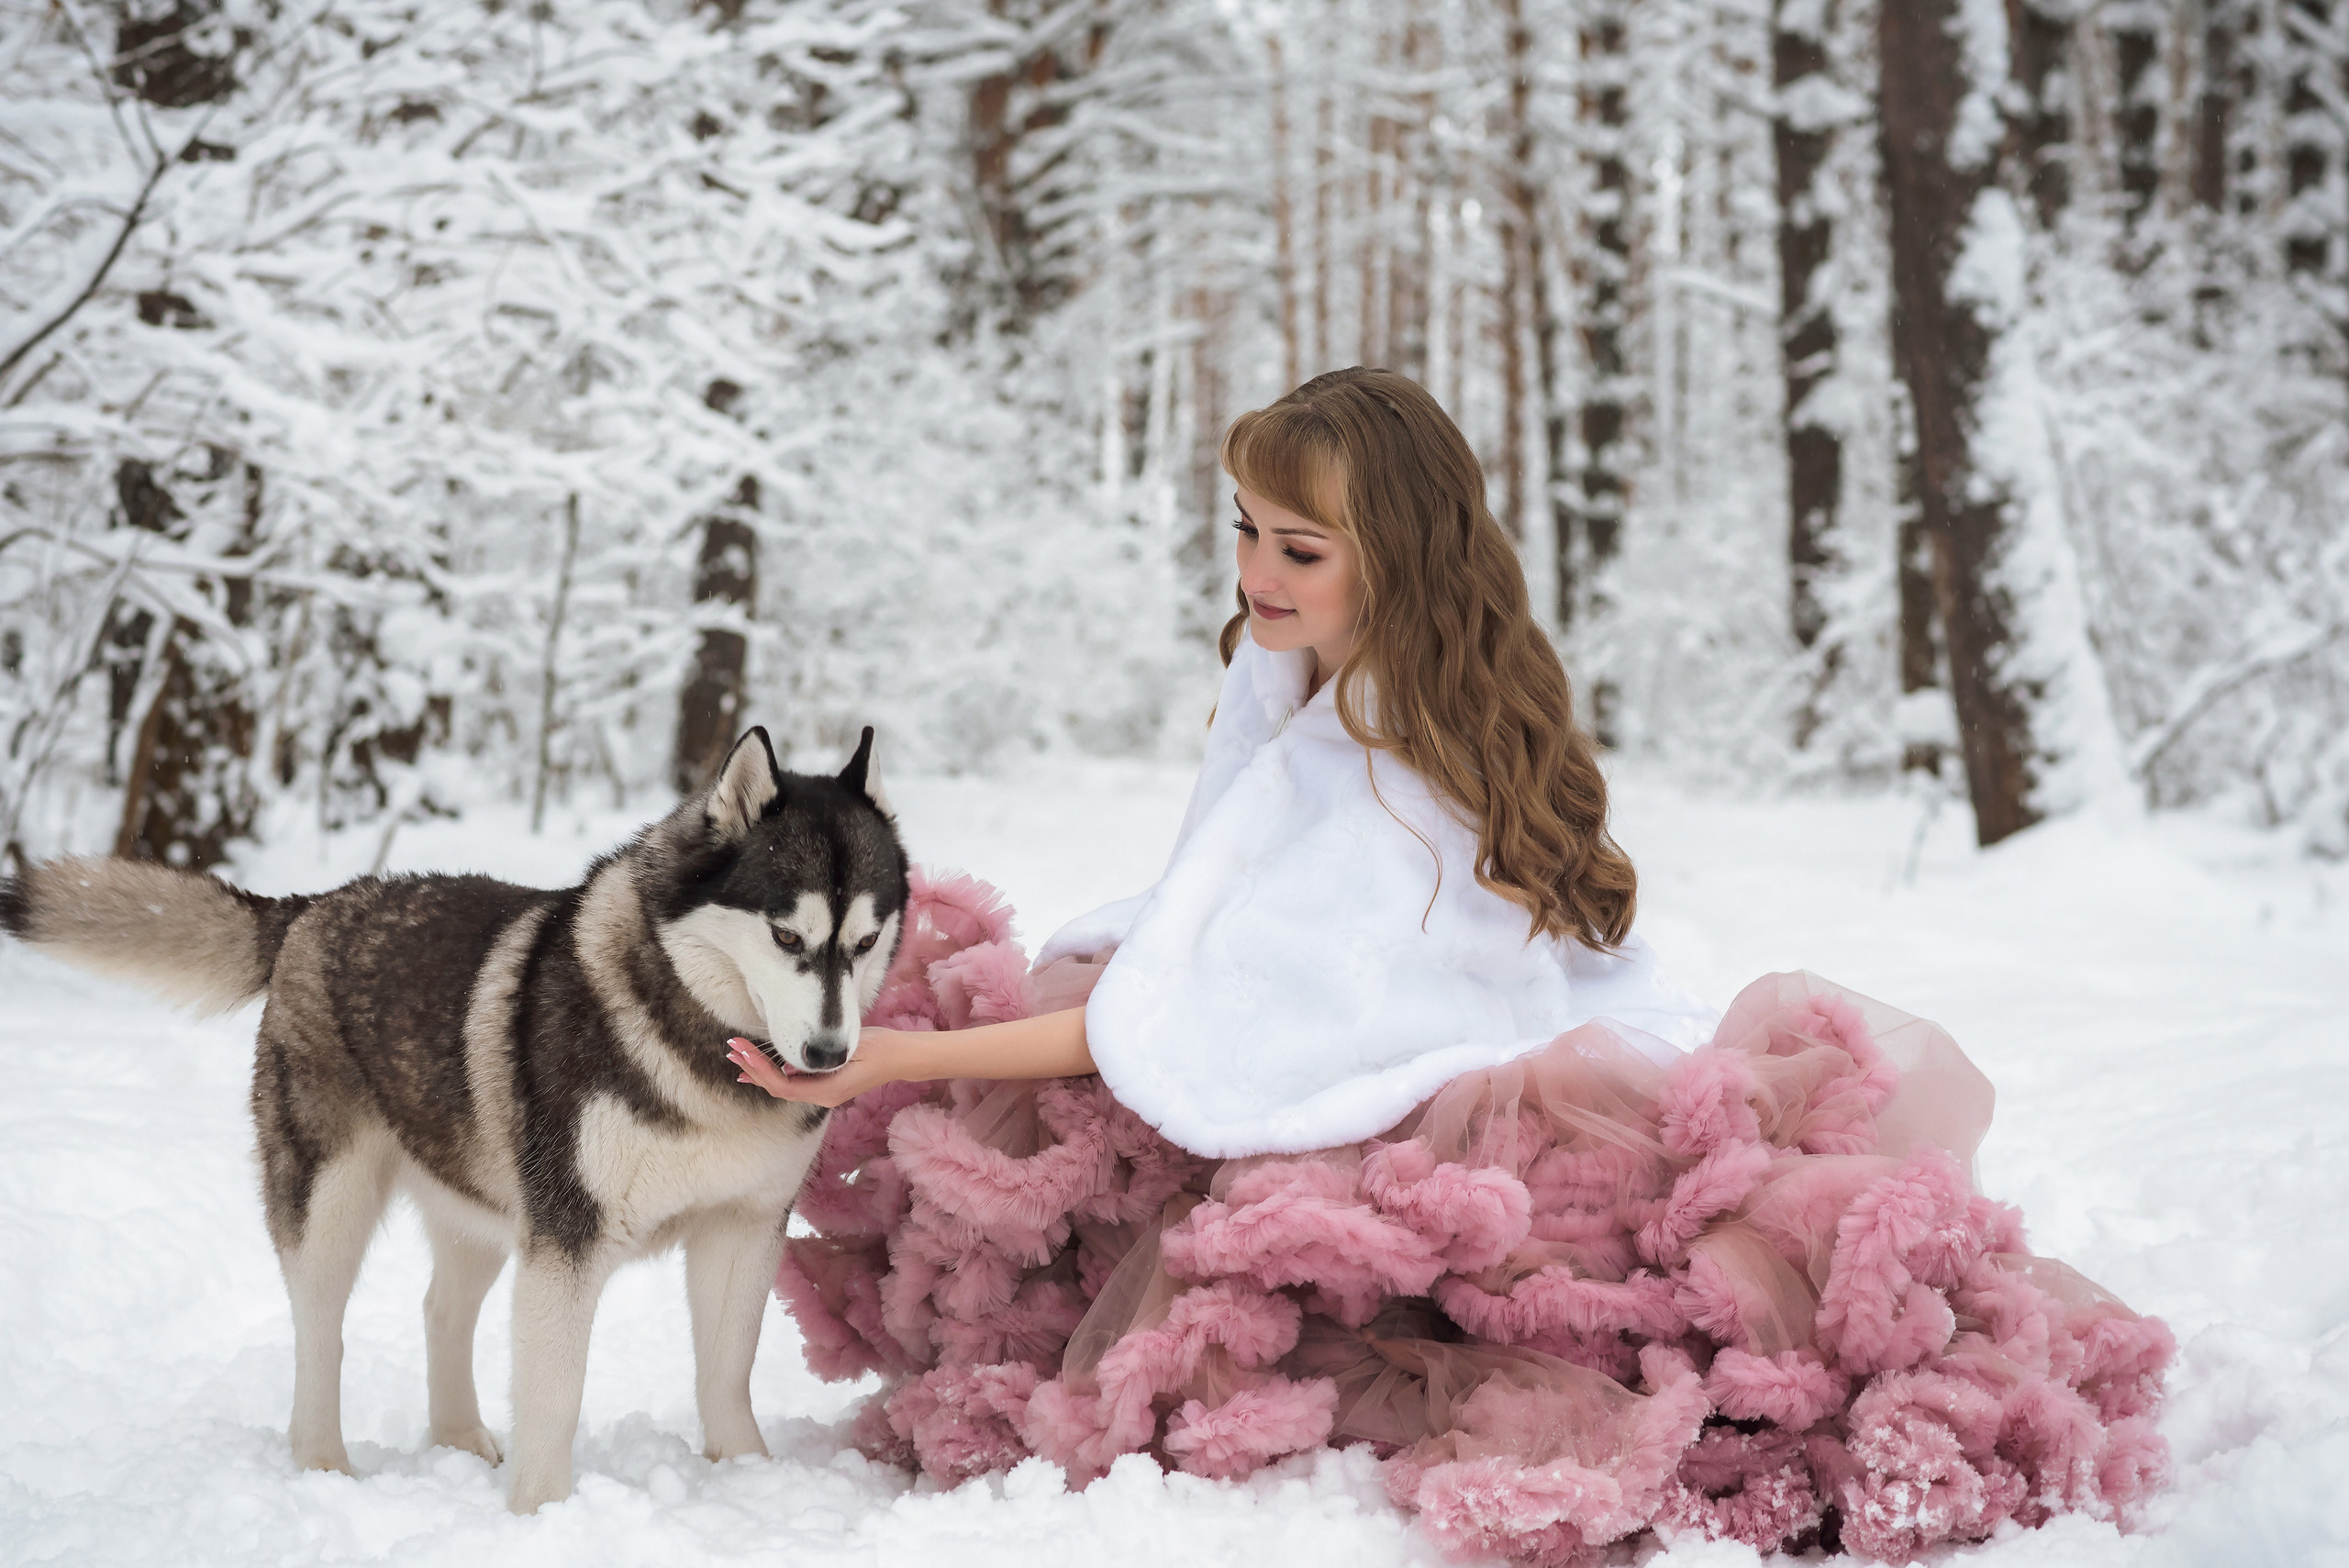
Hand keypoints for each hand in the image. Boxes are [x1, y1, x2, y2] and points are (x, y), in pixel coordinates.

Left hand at [726, 1030, 920, 1108]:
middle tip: (732, 1049)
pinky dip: (773, 1075)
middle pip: (778, 1089)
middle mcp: (822, 1096)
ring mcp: (824, 1093)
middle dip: (752, 1069)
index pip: (783, 1085)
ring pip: (783, 1088)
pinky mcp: (826, 1086)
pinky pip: (793, 1084)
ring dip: (759, 1072)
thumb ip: (818, 1058)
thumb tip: (787, 1065)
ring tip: (738, 1057)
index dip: (760, 1069)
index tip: (743, 1051)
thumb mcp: (850, 1048)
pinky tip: (761, 1068)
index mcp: (827, 1091)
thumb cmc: (880, 1048)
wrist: (902, 1057)